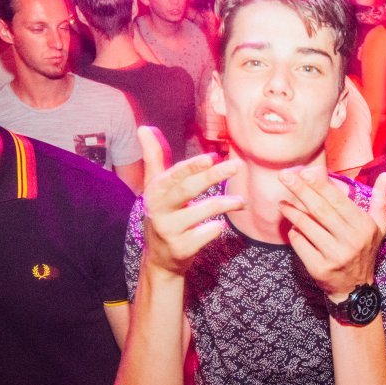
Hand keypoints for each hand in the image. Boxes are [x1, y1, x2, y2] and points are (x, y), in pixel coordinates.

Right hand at [137, 125, 241, 275]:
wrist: (159, 257)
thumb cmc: (163, 213)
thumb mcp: (155, 186)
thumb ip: (154, 157)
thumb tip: (144, 127)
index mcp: (155, 191)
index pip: (174, 175)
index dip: (193, 166)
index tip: (213, 156)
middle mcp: (159, 209)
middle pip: (187, 190)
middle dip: (211, 177)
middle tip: (236, 166)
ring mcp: (170, 230)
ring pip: (201, 212)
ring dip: (224, 204)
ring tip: (241, 201)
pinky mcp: (181, 248)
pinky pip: (204, 235)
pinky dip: (215, 228)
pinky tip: (221, 225)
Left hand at [277, 167, 385, 302]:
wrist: (355, 289)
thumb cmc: (364, 250)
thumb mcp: (378, 227)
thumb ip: (380, 200)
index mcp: (364, 226)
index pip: (339, 201)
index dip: (321, 185)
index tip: (305, 172)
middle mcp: (351, 241)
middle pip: (320, 210)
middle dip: (300, 191)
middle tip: (283, 176)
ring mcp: (335, 255)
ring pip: (307, 226)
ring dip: (292, 212)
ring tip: (283, 203)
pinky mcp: (320, 268)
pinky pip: (300, 244)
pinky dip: (294, 233)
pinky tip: (293, 228)